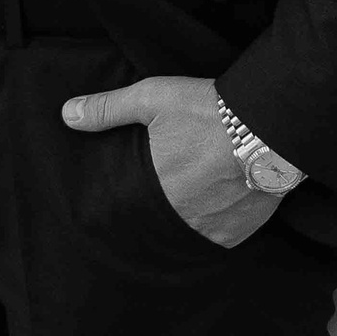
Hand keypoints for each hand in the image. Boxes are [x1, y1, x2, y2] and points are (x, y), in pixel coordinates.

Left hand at [61, 74, 279, 248]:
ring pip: (191, 230)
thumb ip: (109, 109)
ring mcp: (211, 231)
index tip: (139, 190)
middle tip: (176, 184)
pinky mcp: (240, 234)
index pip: (133, 210)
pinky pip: (220, 236)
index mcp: (155, 193)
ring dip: (191, 215)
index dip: (135, 200)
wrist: (268, 126)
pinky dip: (218, 222)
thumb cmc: (208, 111)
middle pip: (163, 220)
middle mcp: (180, 219)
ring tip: (199, 192)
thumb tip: (68, 115)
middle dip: (165, 204)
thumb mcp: (152, 99)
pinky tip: (221, 201)